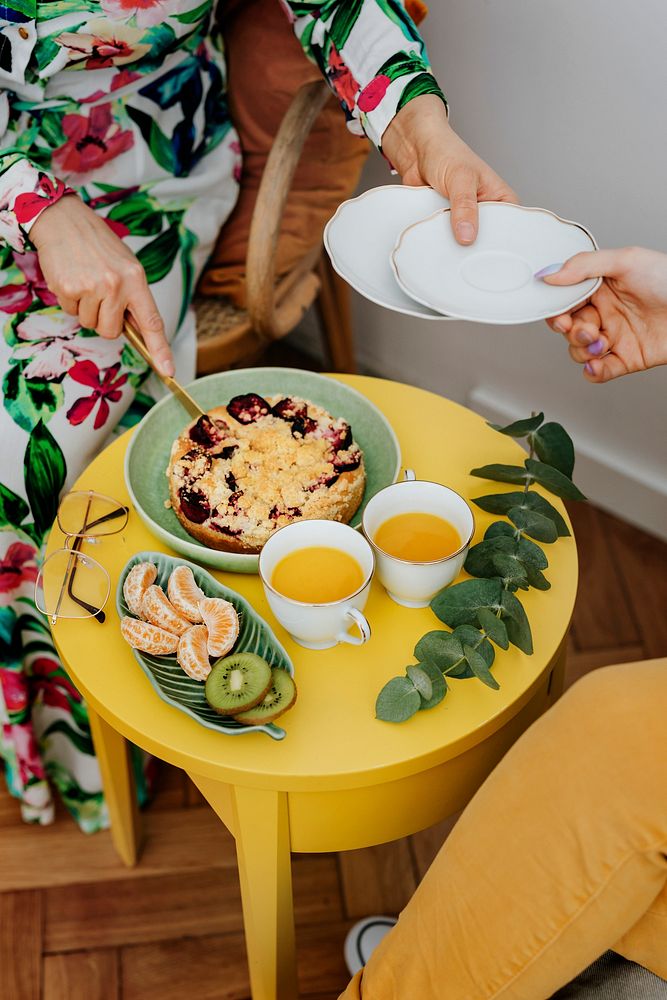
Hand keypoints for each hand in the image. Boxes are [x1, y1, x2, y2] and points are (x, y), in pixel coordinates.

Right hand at [30, 194, 173, 375]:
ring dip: (86, 309)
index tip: (168, 370)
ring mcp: (92, 287)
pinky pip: (71, 312)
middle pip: (111, 332)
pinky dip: (70, 301)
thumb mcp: (126, 267)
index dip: (160, 349)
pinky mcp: (69, 289)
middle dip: (104, 321)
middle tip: (99, 295)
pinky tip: (72, 280)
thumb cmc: (98, 246)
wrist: (64, 220)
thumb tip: (136, 331)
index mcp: (136, 279)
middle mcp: (116, 285)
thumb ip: (133, 298)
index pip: (152, 322)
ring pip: (90, 324)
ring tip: (85, 282)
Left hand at [381, 94, 517, 244]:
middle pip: (487, 241)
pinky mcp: (446, 226)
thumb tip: (467, 235)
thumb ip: (464, 207)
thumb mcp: (461, 178)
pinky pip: (445, 242)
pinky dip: (441, 245)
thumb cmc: (446, 154)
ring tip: (453, 256)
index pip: (511, 229)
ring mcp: (465, 221)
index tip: (493, 258)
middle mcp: (485, 213)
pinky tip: (438, 249)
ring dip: (456, 249)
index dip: (503, 244)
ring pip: (465, 244)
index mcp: (501, 200)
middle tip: (469, 259)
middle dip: (477, 249)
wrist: (416, 151)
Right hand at [541, 248, 666, 382]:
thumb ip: (583, 266)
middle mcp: (605, 312)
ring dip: (583, 350)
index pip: (565, 301)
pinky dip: (593, 371)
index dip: (557, 311)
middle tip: (585, 328)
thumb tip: (550, 275)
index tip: (561, 315)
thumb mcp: (626, 260)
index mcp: (600, 288)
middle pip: (569, 328)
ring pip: (579, 351)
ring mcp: (615, 336)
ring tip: (600, 342)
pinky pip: (599, 371)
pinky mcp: (626, 359)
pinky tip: (597, 364)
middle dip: (572, 331)